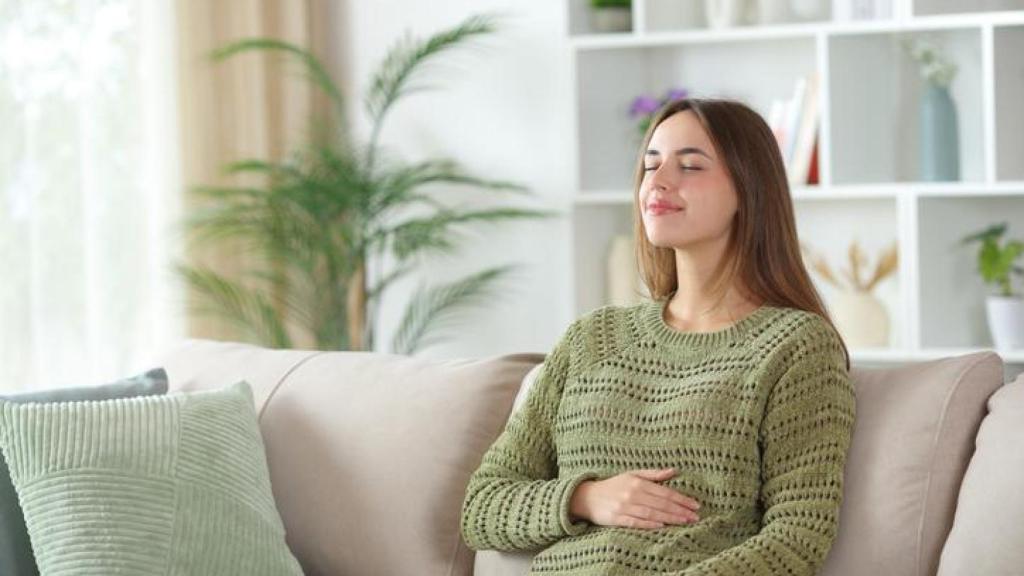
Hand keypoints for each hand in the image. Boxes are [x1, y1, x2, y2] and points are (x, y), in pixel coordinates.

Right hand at [568, 468, 701, 528]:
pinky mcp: (617, 518)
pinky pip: (636, 522)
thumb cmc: (613, 486)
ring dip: (670, 518)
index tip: (695, 505)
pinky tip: (662, 526)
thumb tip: (674, 471)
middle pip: (661, 503)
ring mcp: (624, 506)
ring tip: (685, 522)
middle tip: (695, 516)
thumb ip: (653, 474)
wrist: (587, 497)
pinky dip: (649, 524)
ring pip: (652, 513)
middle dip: (680, 510)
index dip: (681, 499)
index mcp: (637, 482)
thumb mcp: (632, 475)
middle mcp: (632, 494)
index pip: (664, 492)